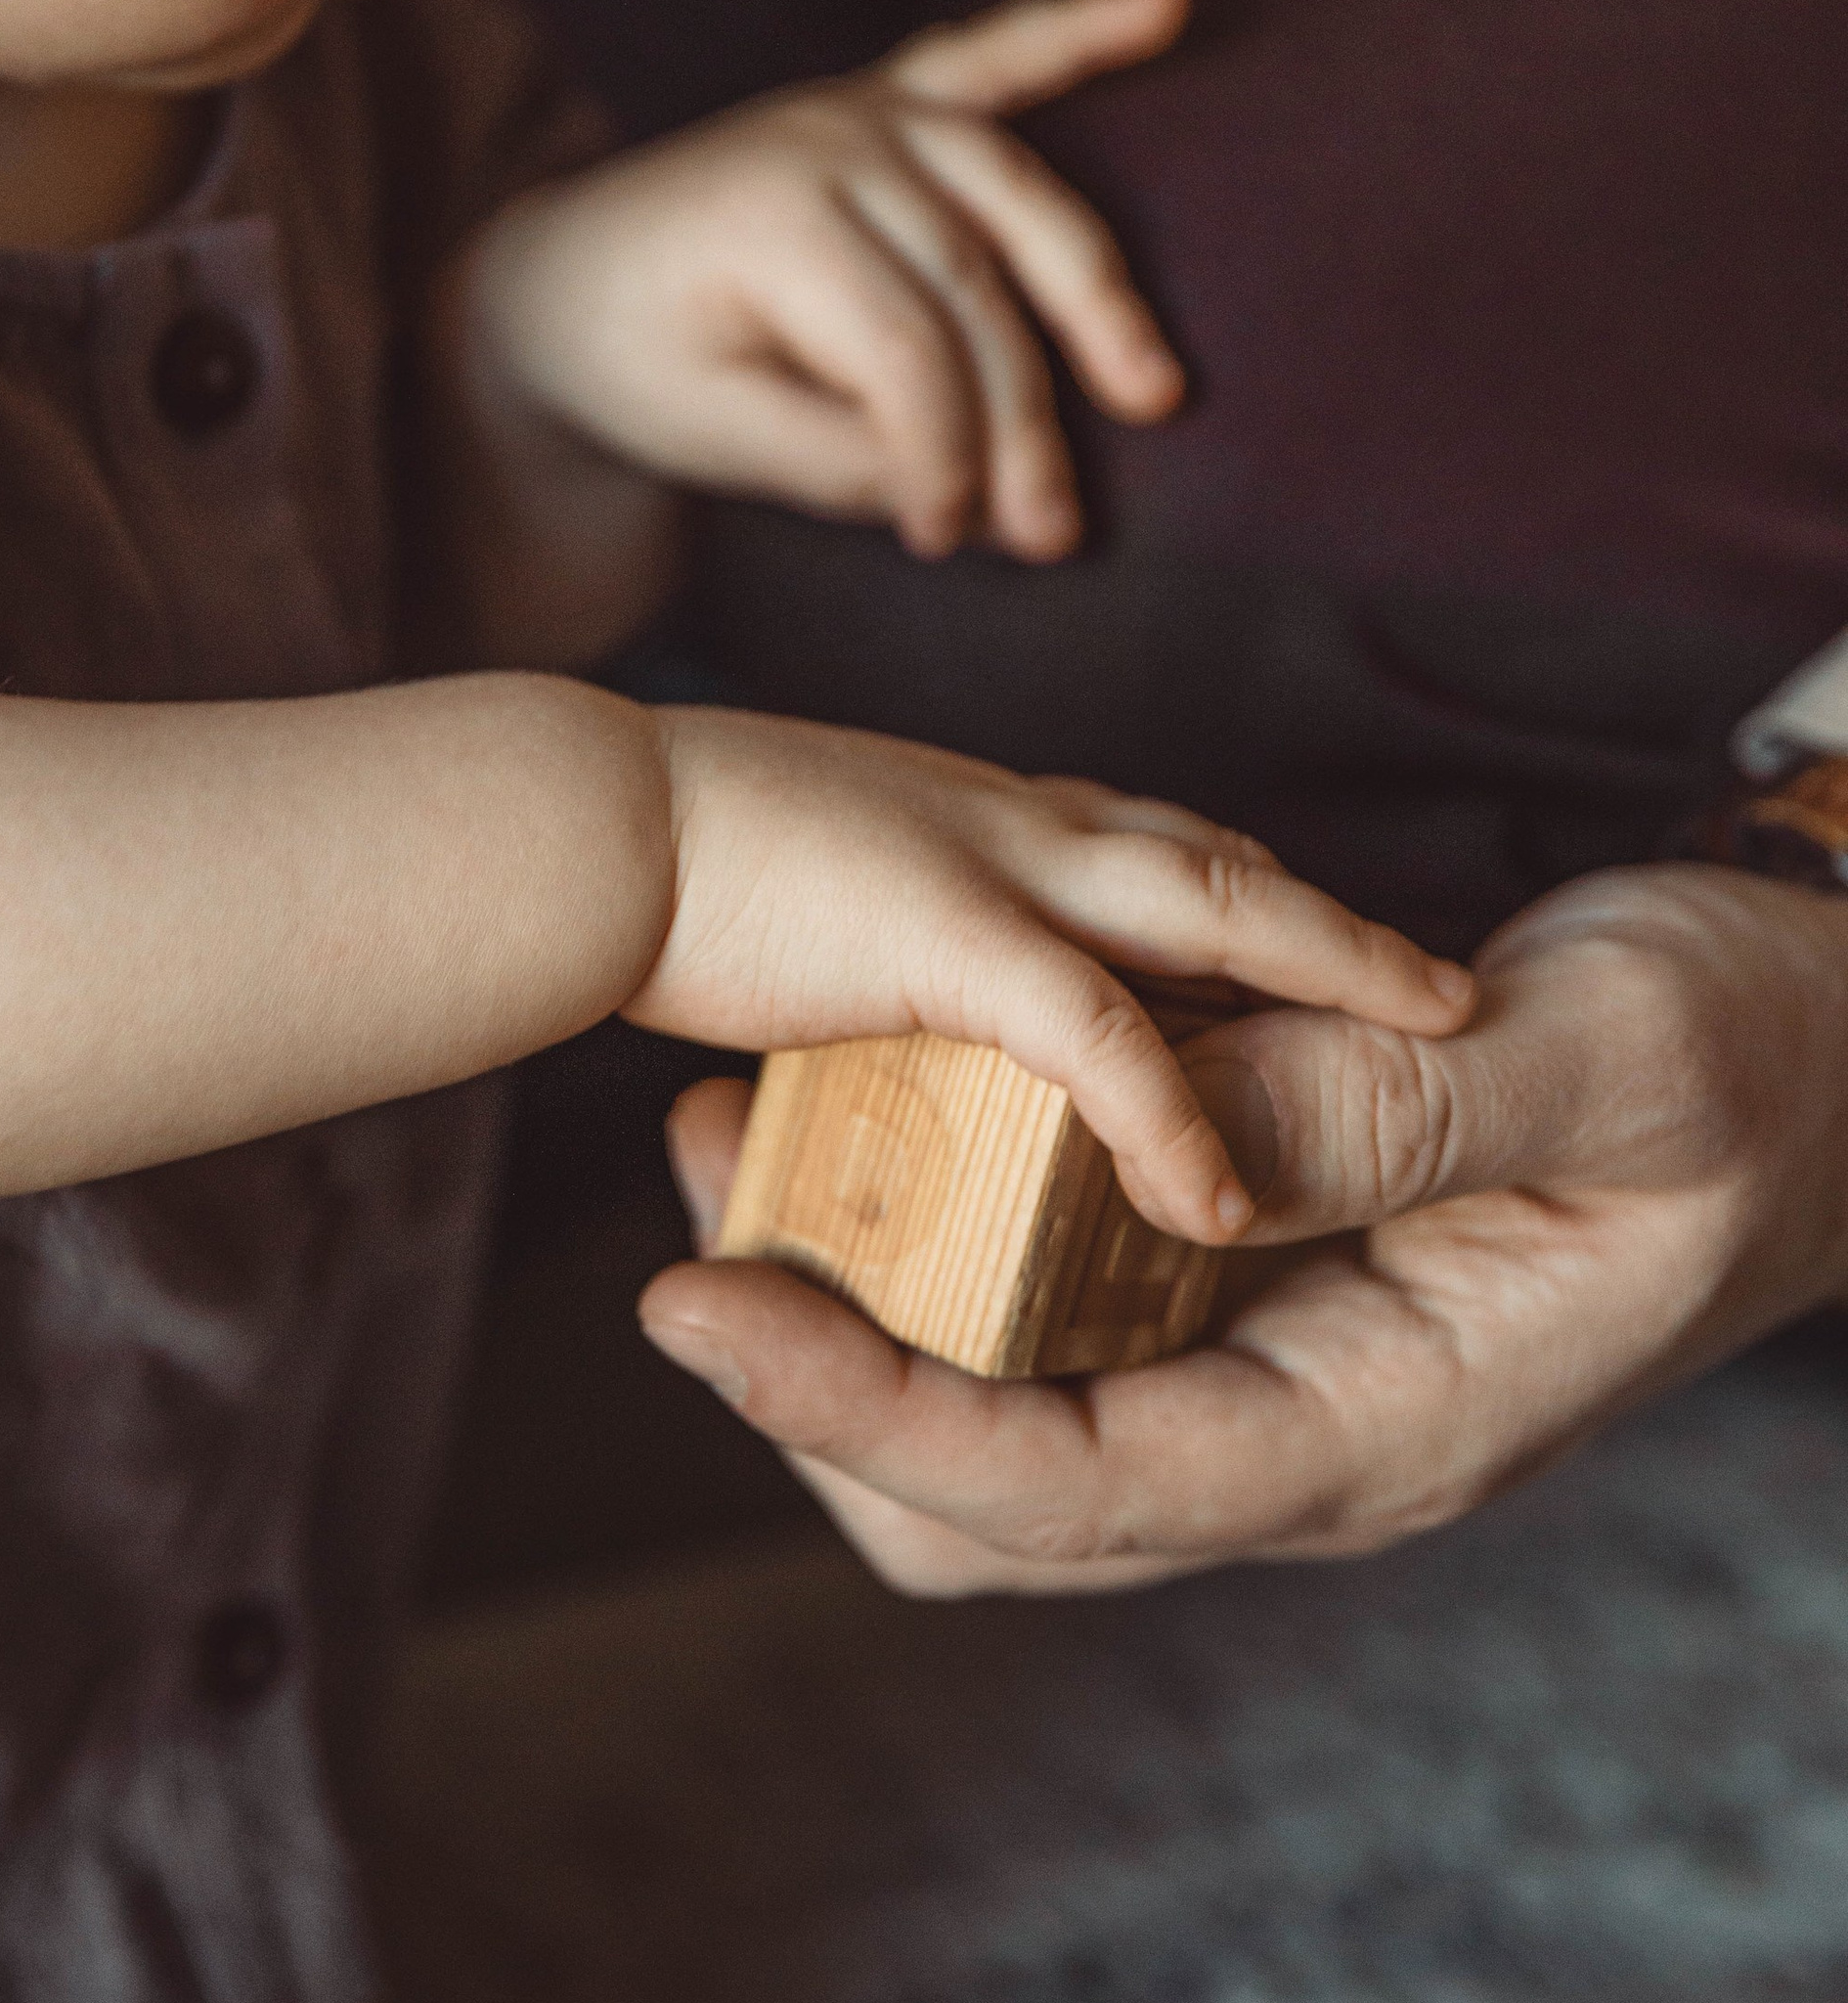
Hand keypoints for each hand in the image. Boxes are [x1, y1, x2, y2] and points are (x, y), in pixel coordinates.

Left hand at [454, 0, 1191, 562]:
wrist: (561, 281)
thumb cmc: (631, 364)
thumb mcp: (710, 435)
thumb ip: (840, 463)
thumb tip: (984, 511)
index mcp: (773, 218)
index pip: (905, 351)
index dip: (944, 455)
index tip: (947, 539)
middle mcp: (830, 142)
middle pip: (975, 285)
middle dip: (1026, 416)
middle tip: (1058, 531)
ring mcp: (864, 111)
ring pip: (1017, 195)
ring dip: (1097, 289)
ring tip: (1154, 388)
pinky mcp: (886, 102)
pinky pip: (994, 56)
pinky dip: (1081, 27)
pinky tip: (1164, 1)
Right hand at [633, 707, 1473, 1249]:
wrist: (564, 821)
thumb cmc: (627, 850)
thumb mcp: (774, 875)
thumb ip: (842, 931)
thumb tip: (838, 981)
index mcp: (959, 809)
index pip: (1127, 839)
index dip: (1221, 888)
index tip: (1286, 928)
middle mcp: (1002, 822)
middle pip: (1210, 859)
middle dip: (1325, 915)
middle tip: (1435, 974)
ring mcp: (990, 869)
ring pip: (1215, 910)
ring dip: (1333, 966)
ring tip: (1439, 1026)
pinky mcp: (952, 941)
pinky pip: (1103, 1037)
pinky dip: (1172, 1112)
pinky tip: (1226, 1193)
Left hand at [637, 864, 1847, 1590]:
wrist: (1833, 1045)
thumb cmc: (1757, 1057)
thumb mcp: (1605, 1058)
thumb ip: (1393, 1110)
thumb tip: (1170, 1146)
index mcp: (1386, 1421)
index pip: (1078, 1489)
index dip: (867, 1417)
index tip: (697, 1312)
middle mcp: (1301, 1428)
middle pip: (992, 1514)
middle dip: (819, 1397)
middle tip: (689, 1236)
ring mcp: (1266, 1365)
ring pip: (994, 1425)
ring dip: (850, 1315)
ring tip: (732, 1151)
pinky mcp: (1244, 1285)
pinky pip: (1047, 1309)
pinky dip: (933, 1236)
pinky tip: (862, 1111)